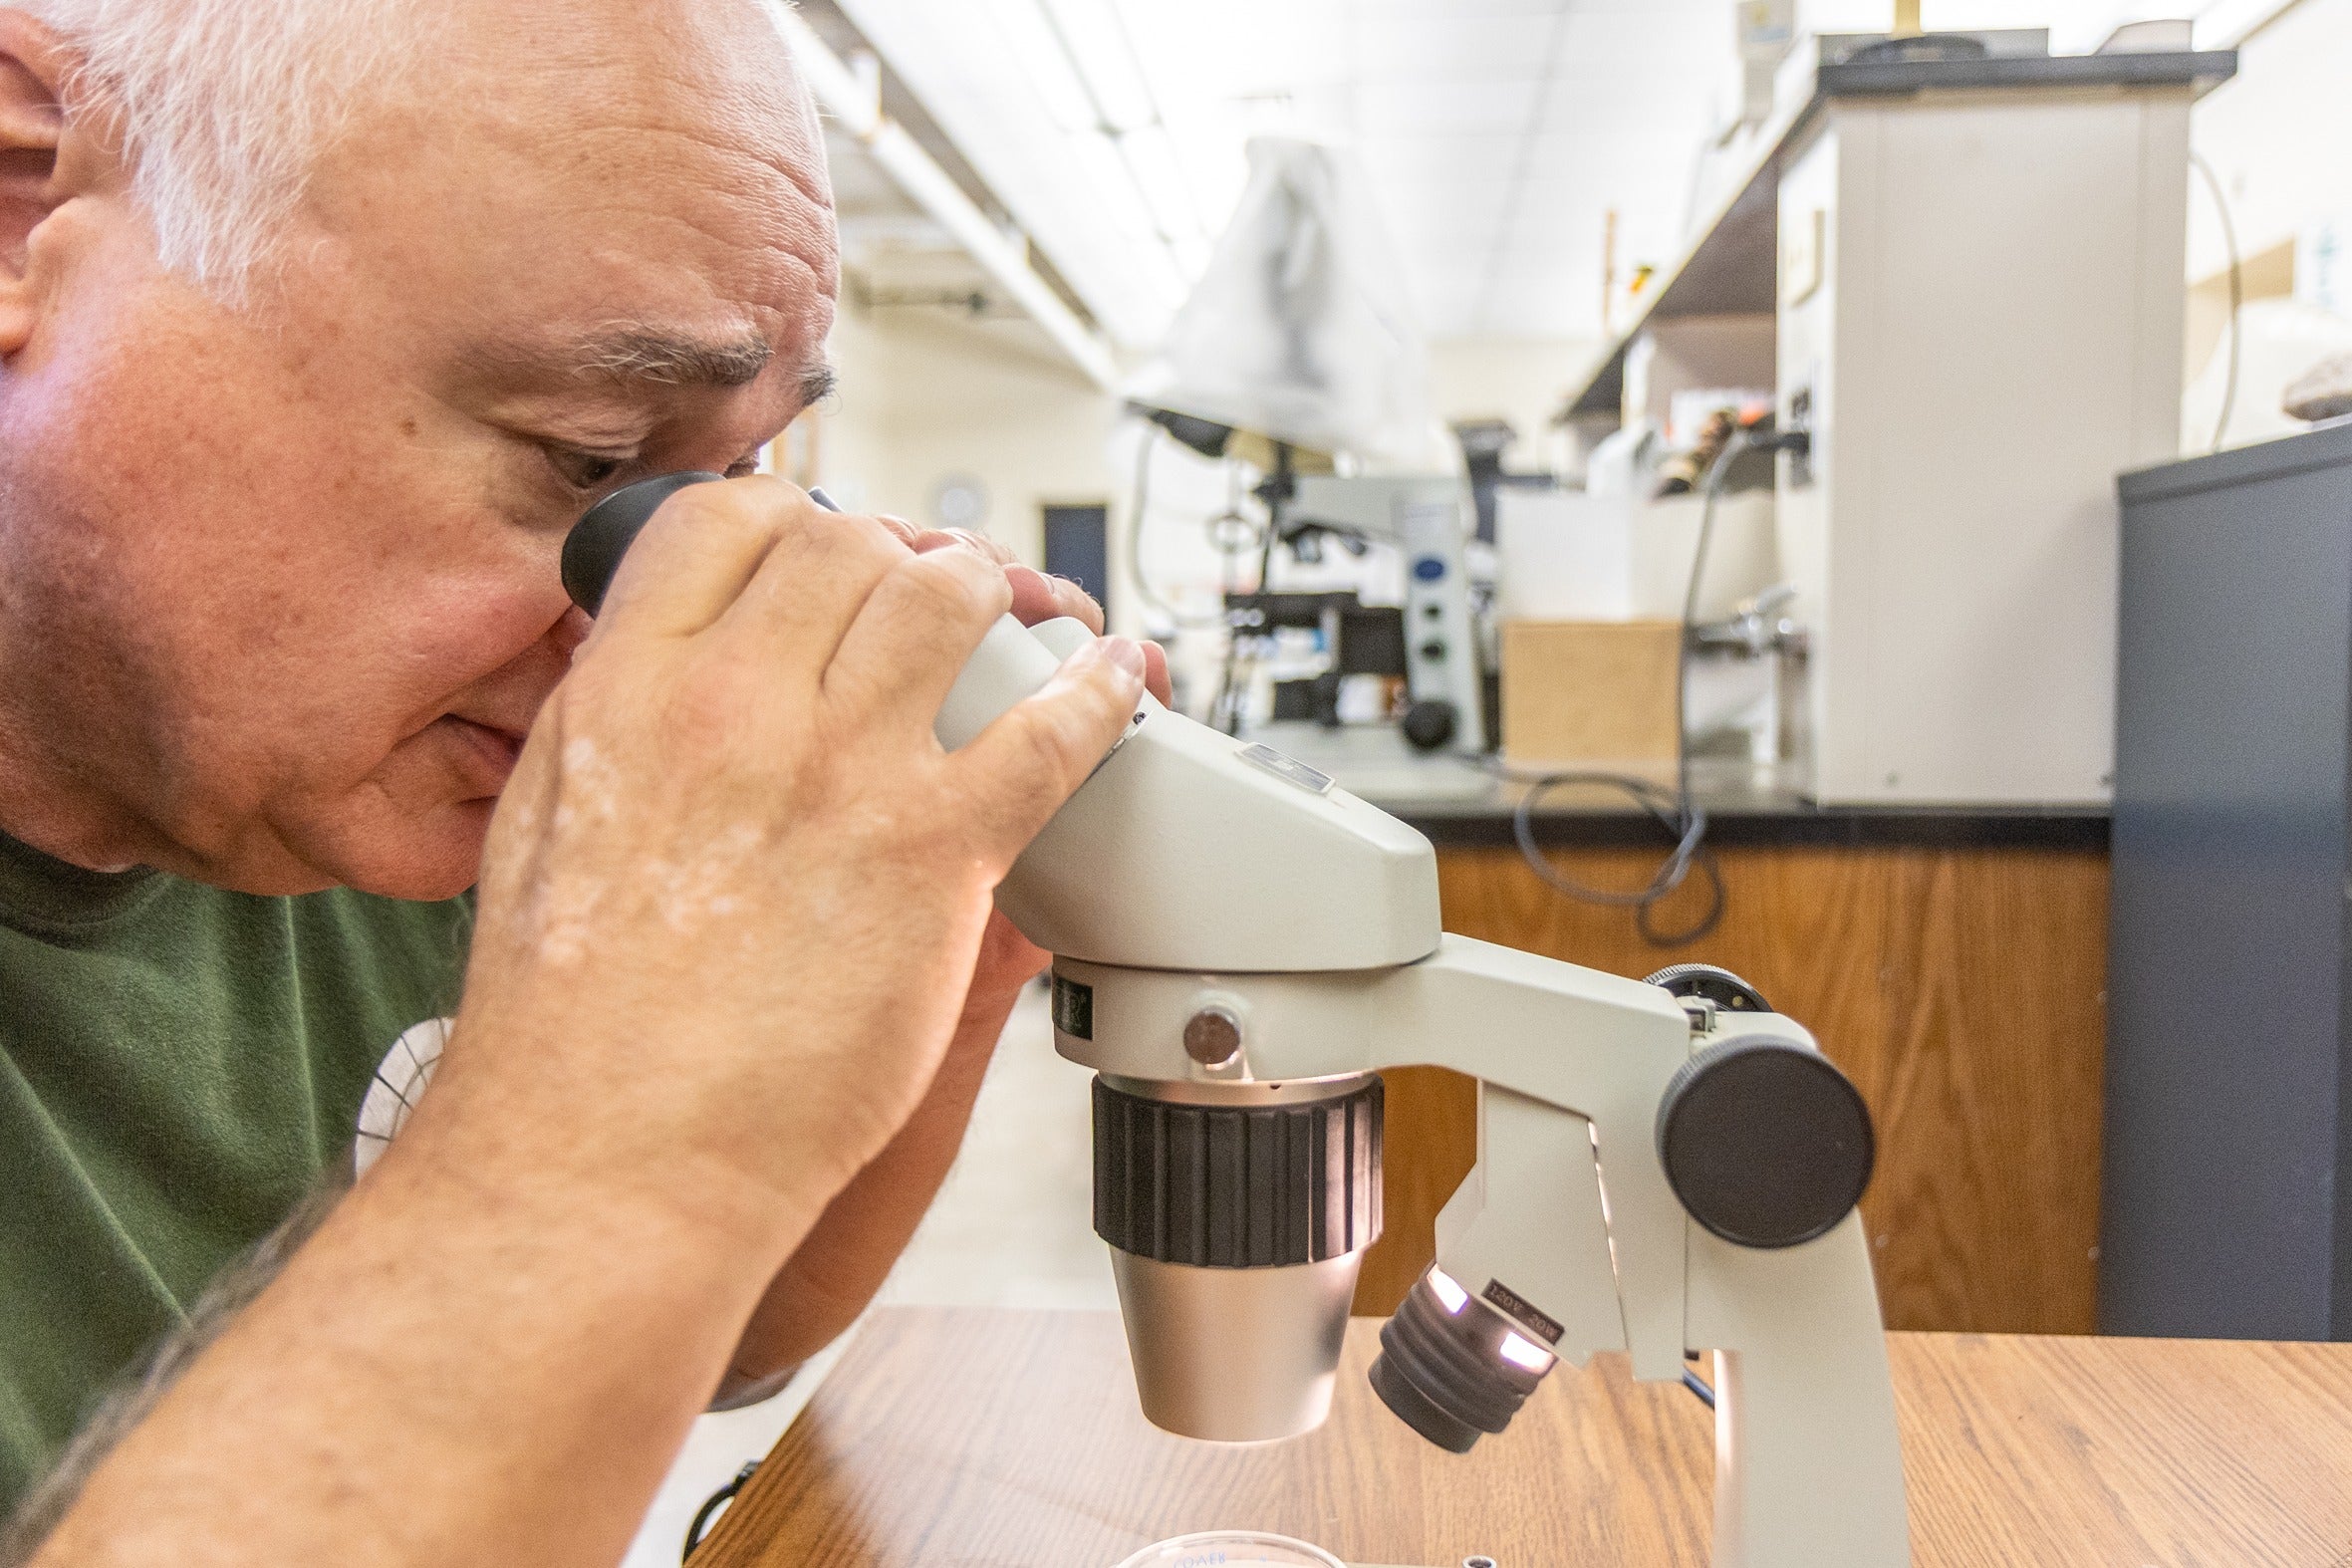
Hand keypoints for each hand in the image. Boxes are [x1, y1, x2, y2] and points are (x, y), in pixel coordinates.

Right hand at [428, 475, 1147, 1235]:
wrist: (613, 1160)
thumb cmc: (569, 1032)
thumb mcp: (544, 831)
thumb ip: (613, 727)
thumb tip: (653, 666)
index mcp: (626, 692)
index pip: (729, 520)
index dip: (795, 522)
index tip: (827, 548)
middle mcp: (735, 707)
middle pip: (854, 549)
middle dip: (902, 555)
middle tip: (931, 587)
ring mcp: (842, 774)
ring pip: (952, 606)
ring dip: (995, 598)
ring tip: (1016, 618)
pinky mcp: (936, 855)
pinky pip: (1052, 731)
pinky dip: (1101, 692)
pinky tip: (1118, 678)